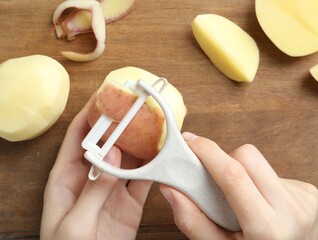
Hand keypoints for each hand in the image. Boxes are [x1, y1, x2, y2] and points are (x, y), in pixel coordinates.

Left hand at [40, 97, 151, 239]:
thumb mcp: (75, 221)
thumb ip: (94, 188)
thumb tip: (113, 152)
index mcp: (67, 177)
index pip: (78, 136)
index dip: (91, 115)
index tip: (106, 97)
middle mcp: (92, 177)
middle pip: (109, 143)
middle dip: (122, 124)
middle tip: (138, 108)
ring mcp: (113, 189)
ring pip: (129, 158)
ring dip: (141, 142)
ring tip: (155, 125)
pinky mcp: (131, 202)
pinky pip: (144, 179)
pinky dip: (154, 166)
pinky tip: (163, 155)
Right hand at [160, 132, 317, 239]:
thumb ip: (192, 221)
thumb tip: (170, 188)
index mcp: (267, 228)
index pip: (233, 175)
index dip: (208, 152)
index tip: (189, 142)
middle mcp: (292, 210)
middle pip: (248, 156)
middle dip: (226, 161)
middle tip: (217, 181)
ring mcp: (304, 199)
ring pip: (261, 162)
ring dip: (244, 173)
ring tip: (243, 199)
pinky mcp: (310, 192)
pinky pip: (273, 172)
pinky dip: (259, 182)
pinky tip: (261, 202)